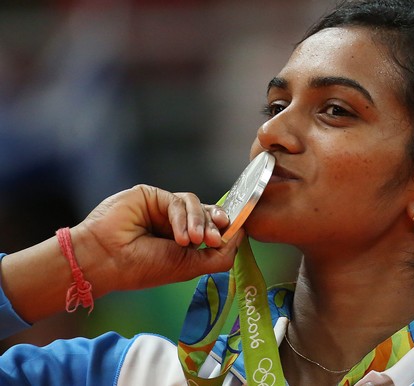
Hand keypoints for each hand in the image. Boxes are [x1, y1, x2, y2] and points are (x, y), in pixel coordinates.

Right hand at [73, 184, 242, 293]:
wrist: (107, 260)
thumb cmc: (143, 268)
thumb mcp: (188, 267)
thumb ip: (219, 256)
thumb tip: (242, 235)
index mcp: (182, 241)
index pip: (212, 228)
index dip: (225, 228)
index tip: (233, 234)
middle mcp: (174, 223)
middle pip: (206, 213)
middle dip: (214, 225)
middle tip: (212, 240)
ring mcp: (162, 208)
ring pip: (195, 204)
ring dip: (199, 222)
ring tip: (193, 241)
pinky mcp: (152, 195)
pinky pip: (178, 200)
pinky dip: (182, 218)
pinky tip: (179, 236)